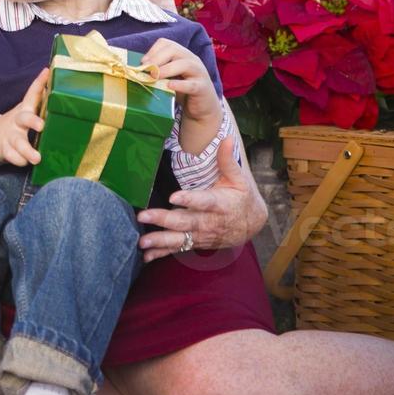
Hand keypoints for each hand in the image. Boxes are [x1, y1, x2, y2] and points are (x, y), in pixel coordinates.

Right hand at [0, 68, 49, 168]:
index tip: (46, 72)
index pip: (32, 94)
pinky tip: (25, 162)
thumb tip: (64, 92)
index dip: (39, 83)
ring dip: (27, 151)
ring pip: (18, 142)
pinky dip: (20, 160)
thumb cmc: (17, 126)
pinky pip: (13, 157)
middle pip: (24, 118)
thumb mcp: (26, 113)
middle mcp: (17, 122)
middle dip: (33, 121)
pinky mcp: (6, 150)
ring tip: (36, 158)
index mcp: (25, 111)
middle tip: (41, 126)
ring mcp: (10, 136)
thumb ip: (40, 105)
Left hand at [135, 137, 268, 261]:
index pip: (204, 202)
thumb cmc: (241, 197)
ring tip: (142, 241)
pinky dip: (162, 254)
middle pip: (185, 221)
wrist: (251, 224)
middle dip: (163, 219)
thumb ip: (227, 160)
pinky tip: (146, 256)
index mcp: (219, 203)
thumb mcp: (238, 179)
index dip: (190, 200)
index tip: (174, 197)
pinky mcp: (195, 242)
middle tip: (143, 215)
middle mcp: (209, 221)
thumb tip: (225, 138)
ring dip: (159, 240)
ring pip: (179, 239)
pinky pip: (177, 249)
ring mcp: (201, 235)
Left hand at [142, 38, 220, 125]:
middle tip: (146, 69)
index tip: (143, 63)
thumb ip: (157, 71)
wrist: (202, 107)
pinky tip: (169, 86)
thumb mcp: (169, 77)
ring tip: (155, 77)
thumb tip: (137, 70)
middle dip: (157, 58)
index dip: (153, 51)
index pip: (167, 43)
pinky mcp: (202, 88)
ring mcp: (199, 73)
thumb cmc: (182, 90)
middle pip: (174, 50)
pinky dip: (180, 84)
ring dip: (167, 69)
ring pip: (185, 64)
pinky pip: (192, 84)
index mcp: (182, 54)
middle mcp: (192, 60)